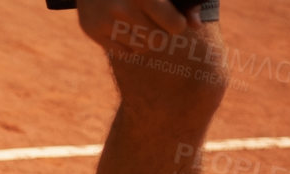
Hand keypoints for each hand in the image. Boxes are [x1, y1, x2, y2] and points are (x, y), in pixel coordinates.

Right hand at [76, 0, 202, 52]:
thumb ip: (182, 2)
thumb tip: (197, 24)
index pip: (175, 26)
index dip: (177, 23)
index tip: (174, 19)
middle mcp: (123, 8)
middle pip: (158, 39)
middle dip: (161, 32)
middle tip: (155, 20)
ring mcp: (105, 21)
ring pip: (141, 47)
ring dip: (145, 38)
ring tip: (140, 22)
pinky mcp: (92, 30)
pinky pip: (123, 51)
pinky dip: (129, 43)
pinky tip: (125, 27)